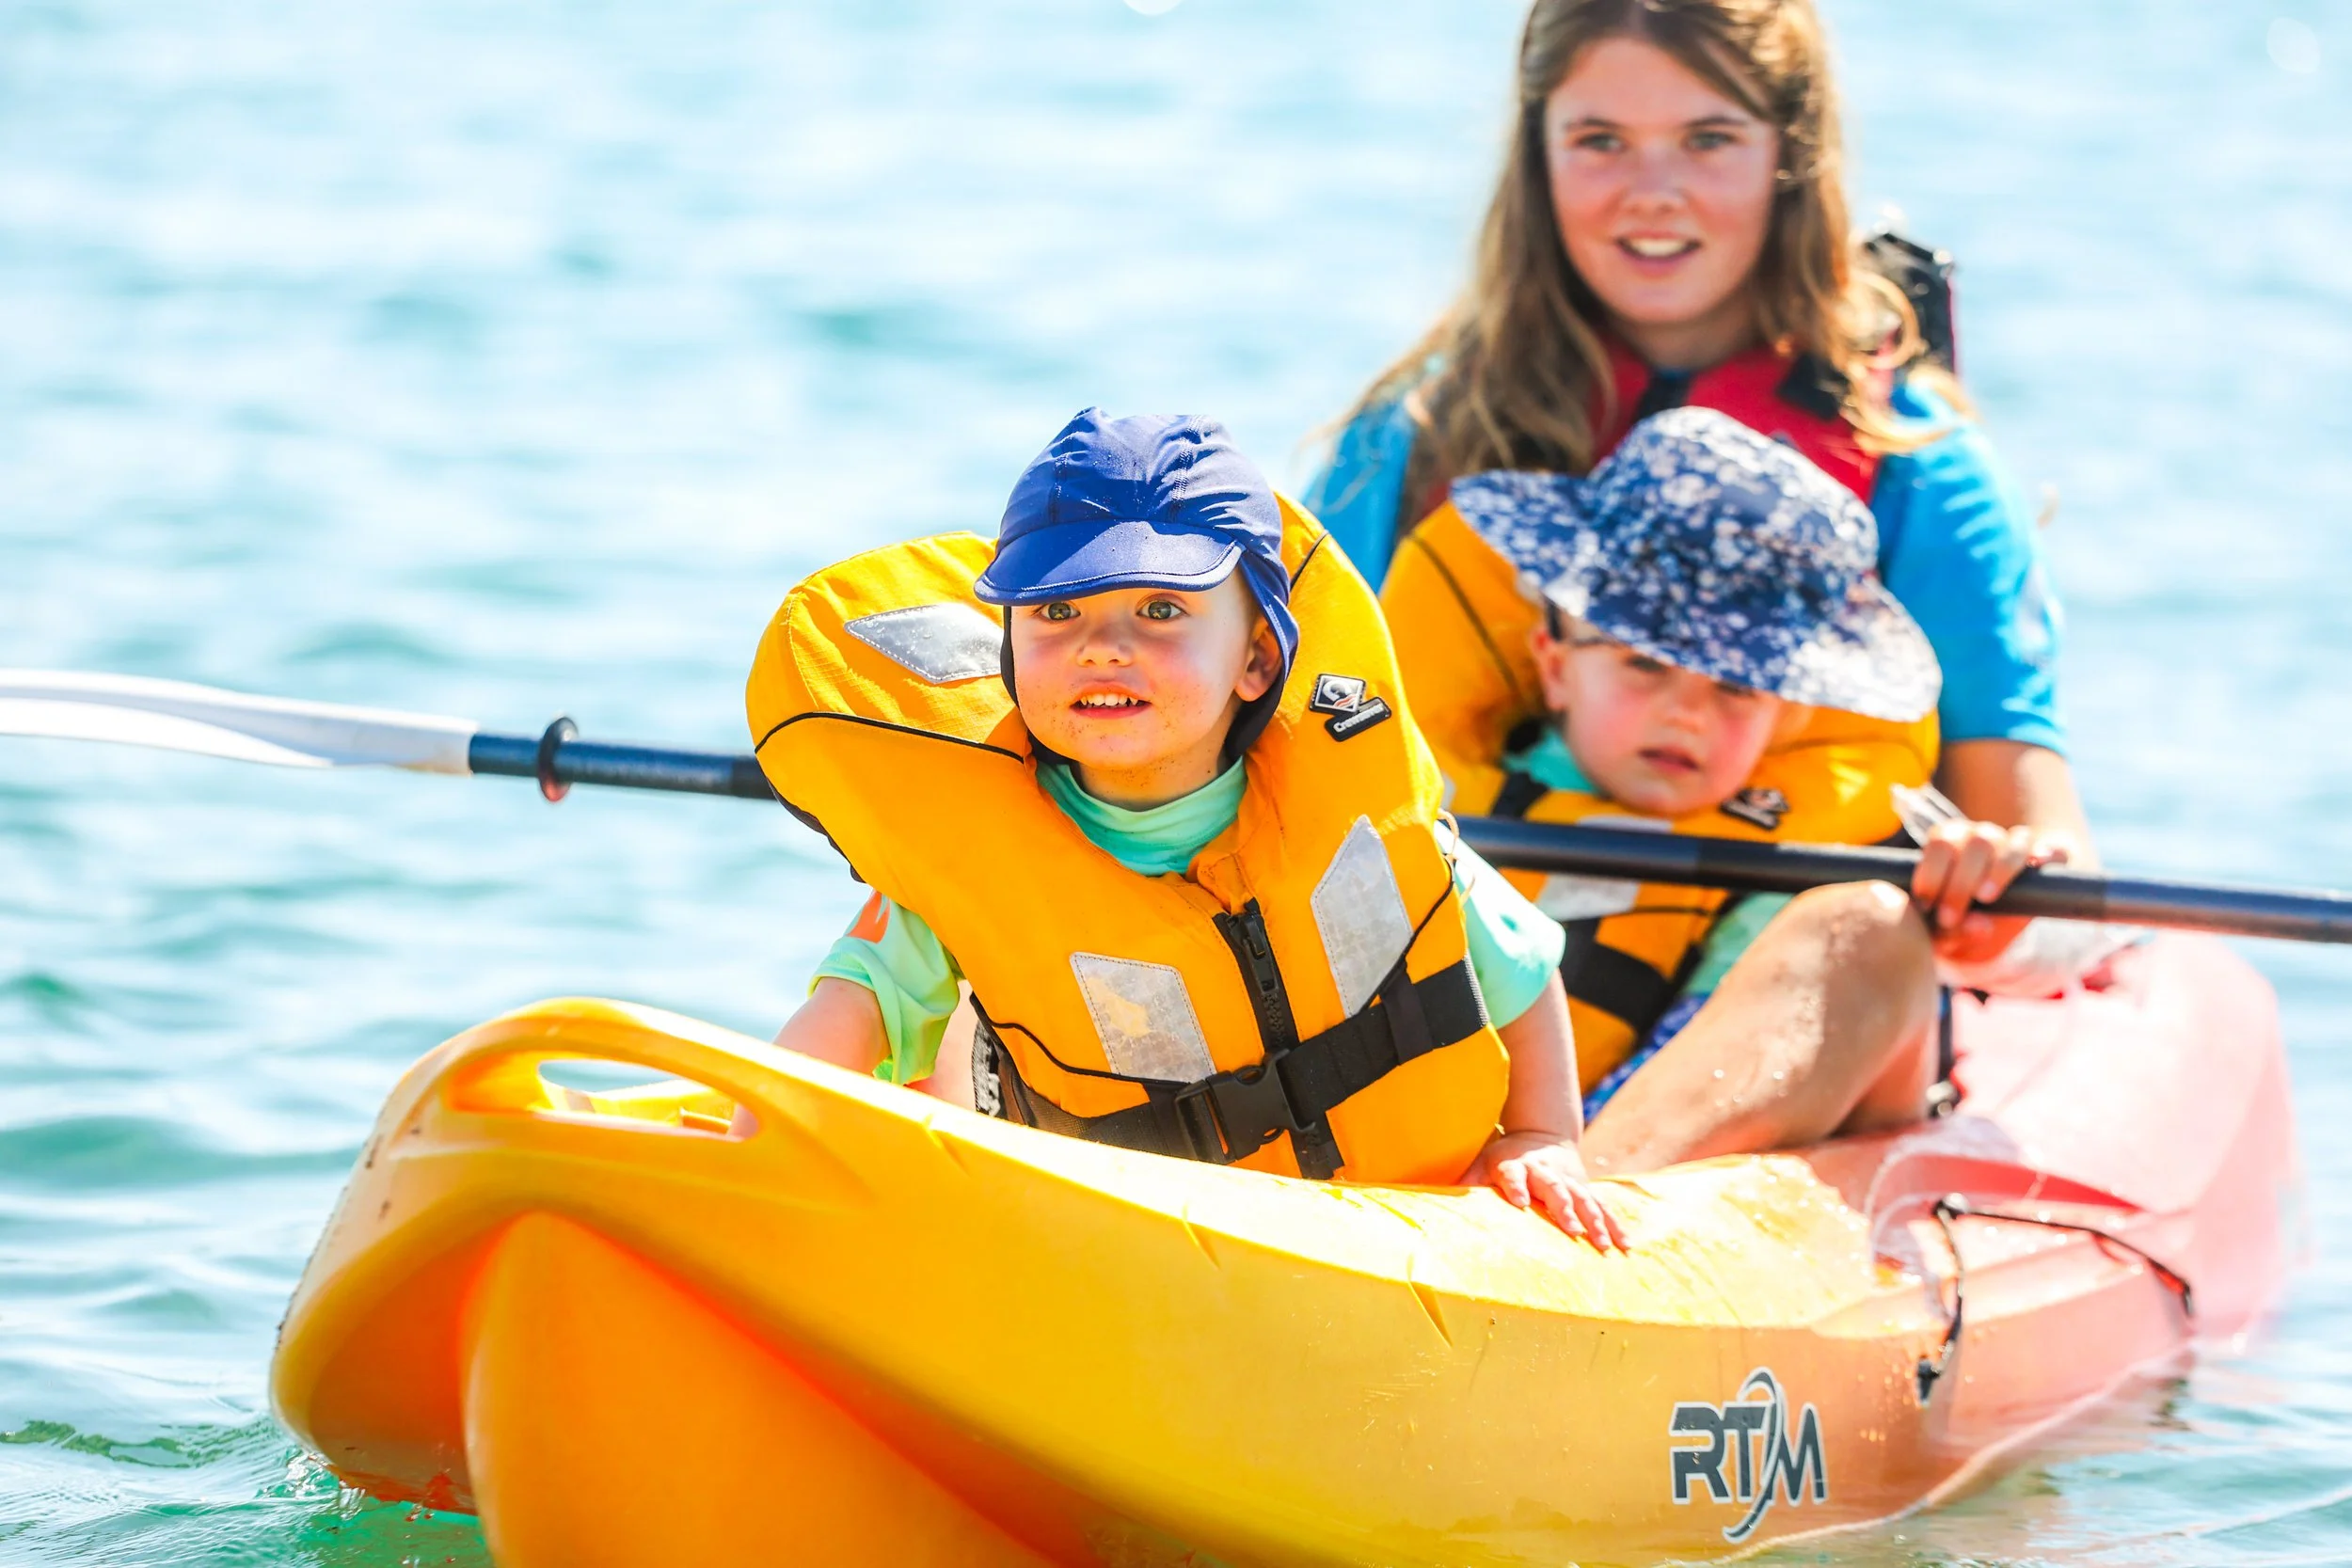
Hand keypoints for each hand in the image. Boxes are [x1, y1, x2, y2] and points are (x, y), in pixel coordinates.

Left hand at [1464, 1130, 1626, 1250]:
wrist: (1542, 1139)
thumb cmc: (1504, 1159)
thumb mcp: (1481, 1163)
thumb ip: (1466, 1182)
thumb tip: (1434, 1198)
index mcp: (1516, 1165)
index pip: (1513, 1175)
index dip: (1516, 1186)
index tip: (1520, 1202)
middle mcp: (1546, 1172)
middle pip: (1556, 1188)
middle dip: (1565, 1208)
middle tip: (1571, 1229)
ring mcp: (1570, 1181)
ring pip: (1586, 1200)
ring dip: (1596, 1222)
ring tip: (1605, 1245)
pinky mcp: (1586, 1190)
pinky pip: (1604, 1209)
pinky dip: (1616, 1226)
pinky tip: (1627, 1246)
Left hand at [1911, 819, 2075, 966]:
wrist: (1987, 933)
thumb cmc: (1955, 927)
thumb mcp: (1944, 935)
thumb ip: (1950, 933)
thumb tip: (1977, 924)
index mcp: (1949, 844)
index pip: (1941, 843)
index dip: (1931, 872)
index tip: (1926, 904)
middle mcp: (1982, 838)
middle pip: (1976, 841)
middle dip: (1961, 881)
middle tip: (1950, 916)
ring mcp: (2016, 846)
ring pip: (2013, 842)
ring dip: (1999, 869)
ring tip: (1985, 897)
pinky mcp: (2048, 859)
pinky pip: (2055, 850)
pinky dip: (2049, 855)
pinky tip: (2037, 864)